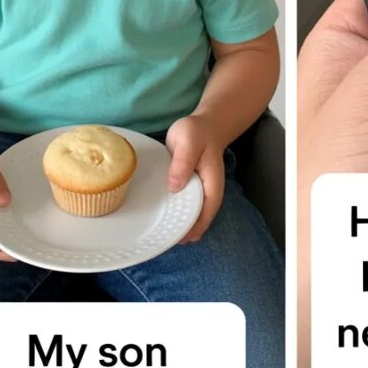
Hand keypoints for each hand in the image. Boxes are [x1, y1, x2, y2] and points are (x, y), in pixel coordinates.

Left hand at [166, 115, 225, 241]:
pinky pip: (182, 207)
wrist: (204, 125)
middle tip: (159, 242)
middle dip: (182, 234)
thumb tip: (175, 187)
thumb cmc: (197, 132)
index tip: (174, 241)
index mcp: (211, 186)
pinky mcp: (188, 189)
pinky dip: (173, 215)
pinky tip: (159, 219)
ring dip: (177, 226)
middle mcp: (207, 194)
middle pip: (197, 222)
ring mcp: (198, 193)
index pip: (204, 216)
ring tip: (156, 236)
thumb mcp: (188, 141)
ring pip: (189, 216)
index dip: (191, 230)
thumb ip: (182, 162)